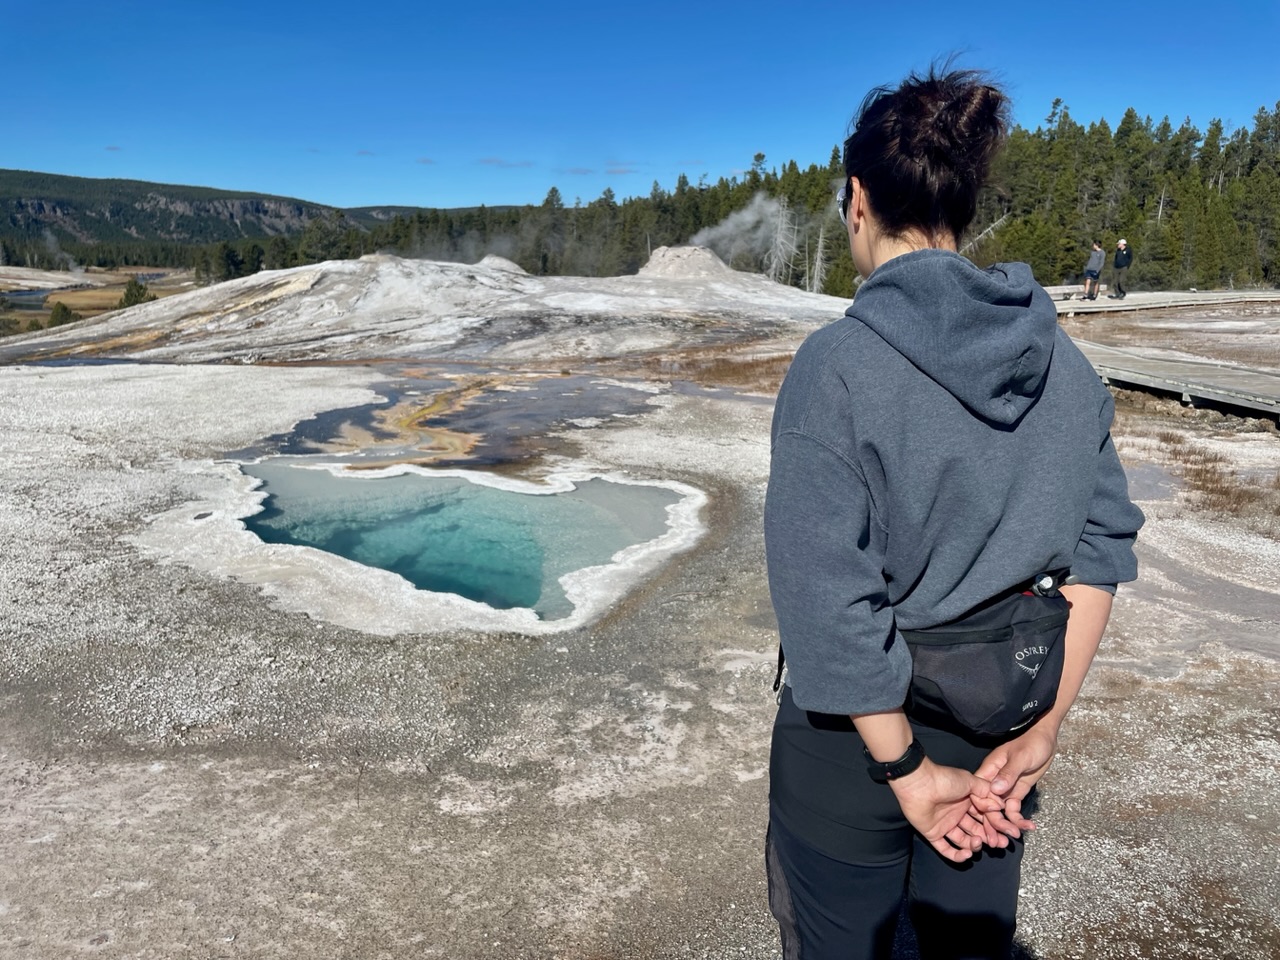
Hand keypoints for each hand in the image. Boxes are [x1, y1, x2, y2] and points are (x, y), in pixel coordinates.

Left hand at [889, 759, 1002, 862]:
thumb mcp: (970, 781)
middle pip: (976, 830)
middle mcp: (956, 813)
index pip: (984, 817)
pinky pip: (946, 849)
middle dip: (989, 838)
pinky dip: (957, 855)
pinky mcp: (933, 833)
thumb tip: (1001, 805)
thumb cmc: (944, 779)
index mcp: (966, 800)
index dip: (995, 825)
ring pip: (963, 841)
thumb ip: (987, 793)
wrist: (919, 783)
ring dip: (974, 845)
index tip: (1007, 833)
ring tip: (978, 842)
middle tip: (1000, 844)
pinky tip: (967, 854)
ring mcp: (945, 824)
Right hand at [974, 724, 1059, 840]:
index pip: (979, 794)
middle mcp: (993, 782)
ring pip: (1000, 811)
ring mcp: (1005, 788)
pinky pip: (1013, 809)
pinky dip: (1018, 819)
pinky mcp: (1016, 792)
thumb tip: (995, 790)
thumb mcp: (1021, 757)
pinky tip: (1028, 826)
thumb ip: (1008, 773)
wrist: (1045, 740)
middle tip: (1000, 841)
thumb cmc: (1031, 744)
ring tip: (1015, 837)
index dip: (985, 809)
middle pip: (988, 806)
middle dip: (993, 824)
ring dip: (1006, 825)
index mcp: (989, 771)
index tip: (995, 819)